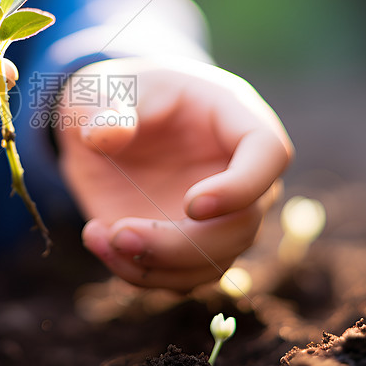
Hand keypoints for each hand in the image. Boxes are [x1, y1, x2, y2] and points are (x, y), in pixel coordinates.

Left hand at [55, 57, 292, 291]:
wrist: (98, 123)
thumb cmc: (113, 94)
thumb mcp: (100, 88)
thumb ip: (103, 107)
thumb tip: (106, 135)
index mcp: (232, 117)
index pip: (269, 154)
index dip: (242, 187)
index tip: (191, 205)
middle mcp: (237, 172)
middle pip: (243, 225)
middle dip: (180, 243)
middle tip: (119, 233)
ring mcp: (217, 214)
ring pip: (214, 263)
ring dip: (157, 267)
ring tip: (99, 236)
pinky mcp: (185, 242)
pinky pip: (178, 277)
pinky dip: (137, 271)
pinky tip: (96, 238)